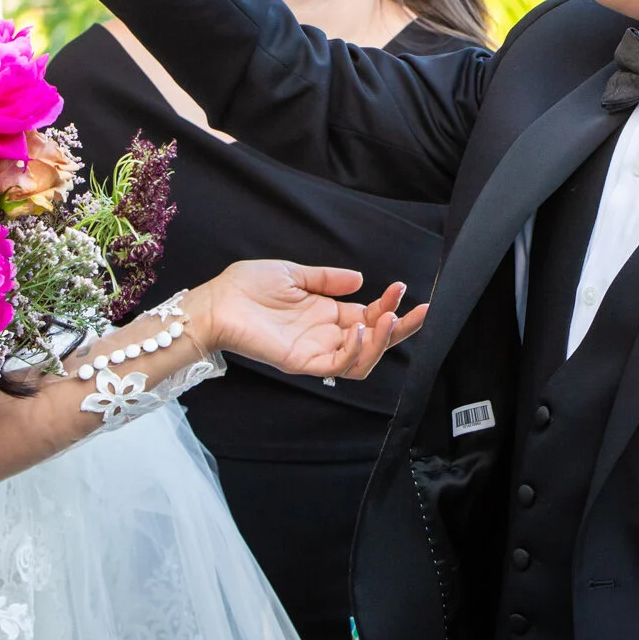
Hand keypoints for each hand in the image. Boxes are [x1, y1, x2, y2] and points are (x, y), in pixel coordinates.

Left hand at [197, 262, 428, 379]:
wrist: (215, 302)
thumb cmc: (246, 287)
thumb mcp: (294, 274)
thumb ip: (327, 279)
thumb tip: (360, 279)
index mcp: (326, 315)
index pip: (370, 317)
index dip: (389, 305)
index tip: (402, 288)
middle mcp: (325, 336)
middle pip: (374, 341)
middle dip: (402, 329)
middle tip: (423, 311)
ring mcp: (314, 351)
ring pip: (362, 360)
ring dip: (382, 341)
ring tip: (390, 318)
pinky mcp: (300, 362)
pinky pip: (337, 366)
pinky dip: (355, 350)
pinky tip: (361, 327)